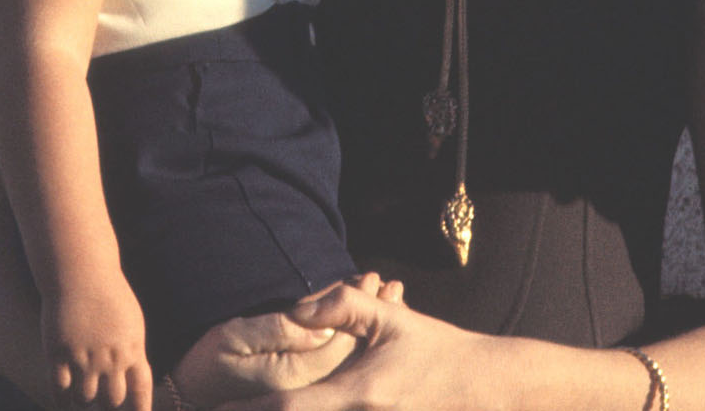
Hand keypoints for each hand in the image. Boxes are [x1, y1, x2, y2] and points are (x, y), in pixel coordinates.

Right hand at [44, 279, 151, 409]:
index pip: (140, 390)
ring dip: (84, 400)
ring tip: (82, 395)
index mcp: (132, 349)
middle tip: (103, 405)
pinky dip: (63, 400)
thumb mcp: (131, 322)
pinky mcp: (59, 354)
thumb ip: (132, 351)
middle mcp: (110, 358)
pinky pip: (61, 390)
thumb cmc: (108, 295)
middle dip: (108, 406)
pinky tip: (64, 399)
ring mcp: (84, 357)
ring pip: (86, 398)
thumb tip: (133, 375)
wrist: (81, 273)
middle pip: (112, 400)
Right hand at [172, 272, 403, 407]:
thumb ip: (280, 332)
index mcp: (297, 373)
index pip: (343, 336)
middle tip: (394, 284)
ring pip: (354, 359)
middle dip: (376, 313)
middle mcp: (311, 386)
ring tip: (392, 297)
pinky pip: (344, 369)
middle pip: (356, 348)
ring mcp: (312, 392)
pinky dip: (358, 344)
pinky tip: (367, 324)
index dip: (361, 304)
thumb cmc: (210, 364)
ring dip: (373, 326)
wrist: (194, 402)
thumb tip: (320, 322)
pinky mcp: (306, 391)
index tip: (375, 277)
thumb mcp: (236, 338)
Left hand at [221, 281, 488, 410]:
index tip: (215, 406)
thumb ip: (343, 305)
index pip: (287, 408)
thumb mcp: (392, 319)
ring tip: (244, 406)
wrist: (488, 388)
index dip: (247, 410)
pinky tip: (299, 407)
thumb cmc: (439, 352)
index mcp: (356, 396)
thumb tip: (298, 309)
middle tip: (217, 407)